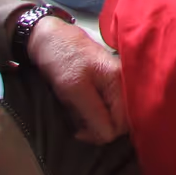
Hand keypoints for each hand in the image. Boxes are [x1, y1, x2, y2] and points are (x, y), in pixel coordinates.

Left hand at [27, 18, 128, 143]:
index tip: (79, 130)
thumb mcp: (73, 89)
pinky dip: (93, 112)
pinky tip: (81, 106)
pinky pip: (108, 107)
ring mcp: (118, 82)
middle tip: (77, 121)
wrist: (50, 37)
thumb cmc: (61, 59)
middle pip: (121, 121)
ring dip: (95, 120)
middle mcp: (125, 82)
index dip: (101, 133)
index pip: (122, 124)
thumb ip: (94, 114)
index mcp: (121, 81)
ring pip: (113, 116)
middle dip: (99, 126)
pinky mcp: (109, 83)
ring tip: (77, 110)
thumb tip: (108, 137)